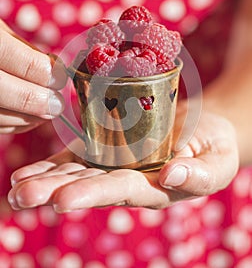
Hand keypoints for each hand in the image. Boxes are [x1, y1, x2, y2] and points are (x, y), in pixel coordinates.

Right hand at [0, 19, 66, 132]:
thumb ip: (23, 49)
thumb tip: (54, 70)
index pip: (11, 57)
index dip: (41, 71)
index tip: (60, 78)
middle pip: (0, 90)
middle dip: (34, 100)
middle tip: (57, 104)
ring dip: (24, 118)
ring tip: (46, 114)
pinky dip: (10, 125)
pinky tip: (27, 120)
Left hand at [8, 107, 238, 210]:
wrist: (200, 128)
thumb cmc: (214, 144)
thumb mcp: (219, 161)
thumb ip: (201, 175)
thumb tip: (172, 178)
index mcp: (155, 187)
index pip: (122, 191)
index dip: (94, 194)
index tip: (63, 200)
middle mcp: (129, 179)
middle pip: (90, 185)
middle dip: (56, 192)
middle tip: (22, 197)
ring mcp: (115, 163)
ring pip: (77, 173)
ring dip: (46, 180)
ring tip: (17, 188)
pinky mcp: (108, 147)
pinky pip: (78, 156)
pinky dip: (53, 164)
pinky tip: (28, 172)